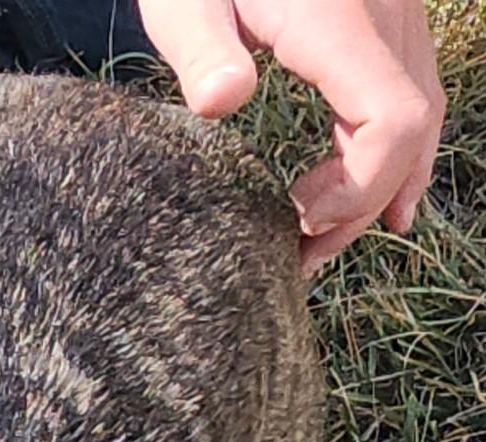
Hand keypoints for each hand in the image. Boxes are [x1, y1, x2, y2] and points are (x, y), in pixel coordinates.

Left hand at [139, 0, 444, 265]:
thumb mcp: (183, 2)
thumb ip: (202, 52)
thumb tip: (221, 100)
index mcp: (339, 20)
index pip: (393, 122)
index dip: (358, 188)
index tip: (297, 218)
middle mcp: (385, 14)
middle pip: (411, 131)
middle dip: (360, 205)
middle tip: (299, 254)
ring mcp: (395, 11)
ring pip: (420, 114)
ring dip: (380, 184)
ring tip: (325, 238)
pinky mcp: (387, 14)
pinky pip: (412, 91)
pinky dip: (397, 149)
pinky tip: (379, 196)